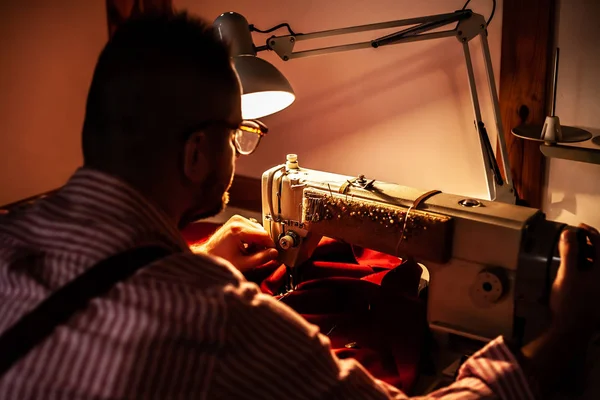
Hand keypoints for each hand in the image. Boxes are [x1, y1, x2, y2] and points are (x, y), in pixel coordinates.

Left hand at [195, 215, 278, 272]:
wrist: (207, 255)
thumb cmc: (221, 259)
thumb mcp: (244, 263)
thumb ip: (261, 258)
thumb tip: (274, 253)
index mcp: (238, 230)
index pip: (264, 235)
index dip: (270, 245)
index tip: (272, 253)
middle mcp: (237, 221)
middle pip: (261, 231)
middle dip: (262, 243)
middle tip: (257, 255)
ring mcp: (236, 219)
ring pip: (257, 229)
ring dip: (257, 240)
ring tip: (249, 251)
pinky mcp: (235, 220)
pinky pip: (251, 227)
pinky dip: (252, 237)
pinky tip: (246, 245)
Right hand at [519, 223, 598, 395]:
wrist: (571, 330)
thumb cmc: (570, 301)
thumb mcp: (567, 274)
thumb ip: (569, 251)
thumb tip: (568, 232)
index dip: (590, 232)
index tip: (577, 227)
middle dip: (589, 244)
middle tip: (574, 239)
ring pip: (598, 267)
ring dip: (588, 257)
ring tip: (572, 253)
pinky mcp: (597, 297)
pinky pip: (595, 277)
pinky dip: (587, 269)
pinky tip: (575, 271)